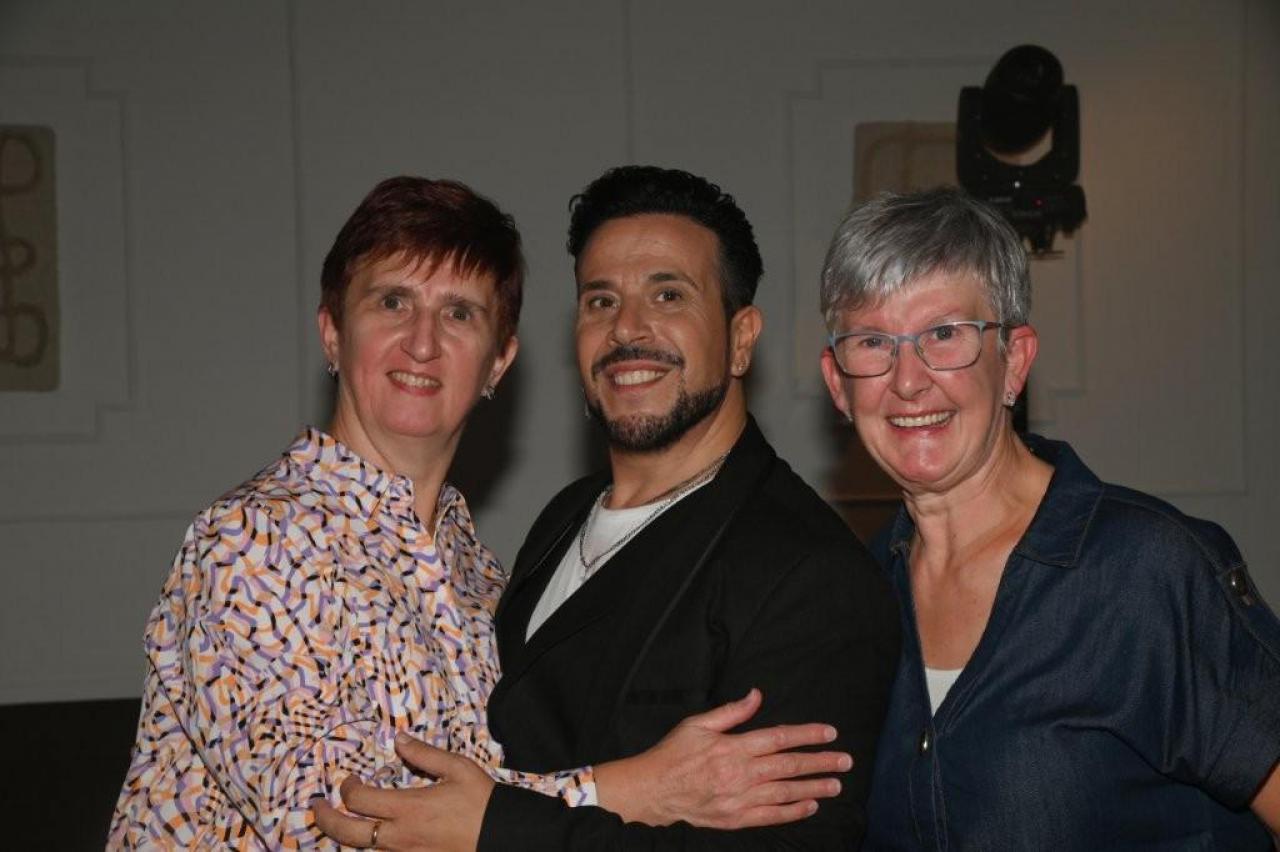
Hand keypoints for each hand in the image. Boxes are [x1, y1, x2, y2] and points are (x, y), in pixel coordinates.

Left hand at [312, 734, 493, 850]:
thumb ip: (424, 754)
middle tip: (317, 807)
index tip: (349, 779)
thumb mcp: (457, 769)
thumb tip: (398, 739)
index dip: (346, 788)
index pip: (359, 799)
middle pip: (347, 833)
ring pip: (360, 850)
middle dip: (325, 819)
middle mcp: (399, 837)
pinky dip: (368, 849)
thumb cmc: (482, 802)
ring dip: (343, 837)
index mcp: (408, 808)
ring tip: (338, 824)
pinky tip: (368, 839)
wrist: (503, 838)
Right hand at [595, 688, 850, 828]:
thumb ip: (731, 712)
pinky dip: (792, 812)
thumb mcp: (698, 724)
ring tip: (836, 784)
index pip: (778, 738)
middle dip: (820, 762)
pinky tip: (810, 806)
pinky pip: (770, 816)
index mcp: (732, 747)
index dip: (806, 735)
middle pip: (788, 766)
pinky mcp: (735, 818)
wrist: (653, 790)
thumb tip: (757, 694)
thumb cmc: (674, 753)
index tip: (829, 733)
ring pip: (784, 793)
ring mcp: (738, 799)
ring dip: (813, 788)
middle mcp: (739, 774)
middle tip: (845, 760)